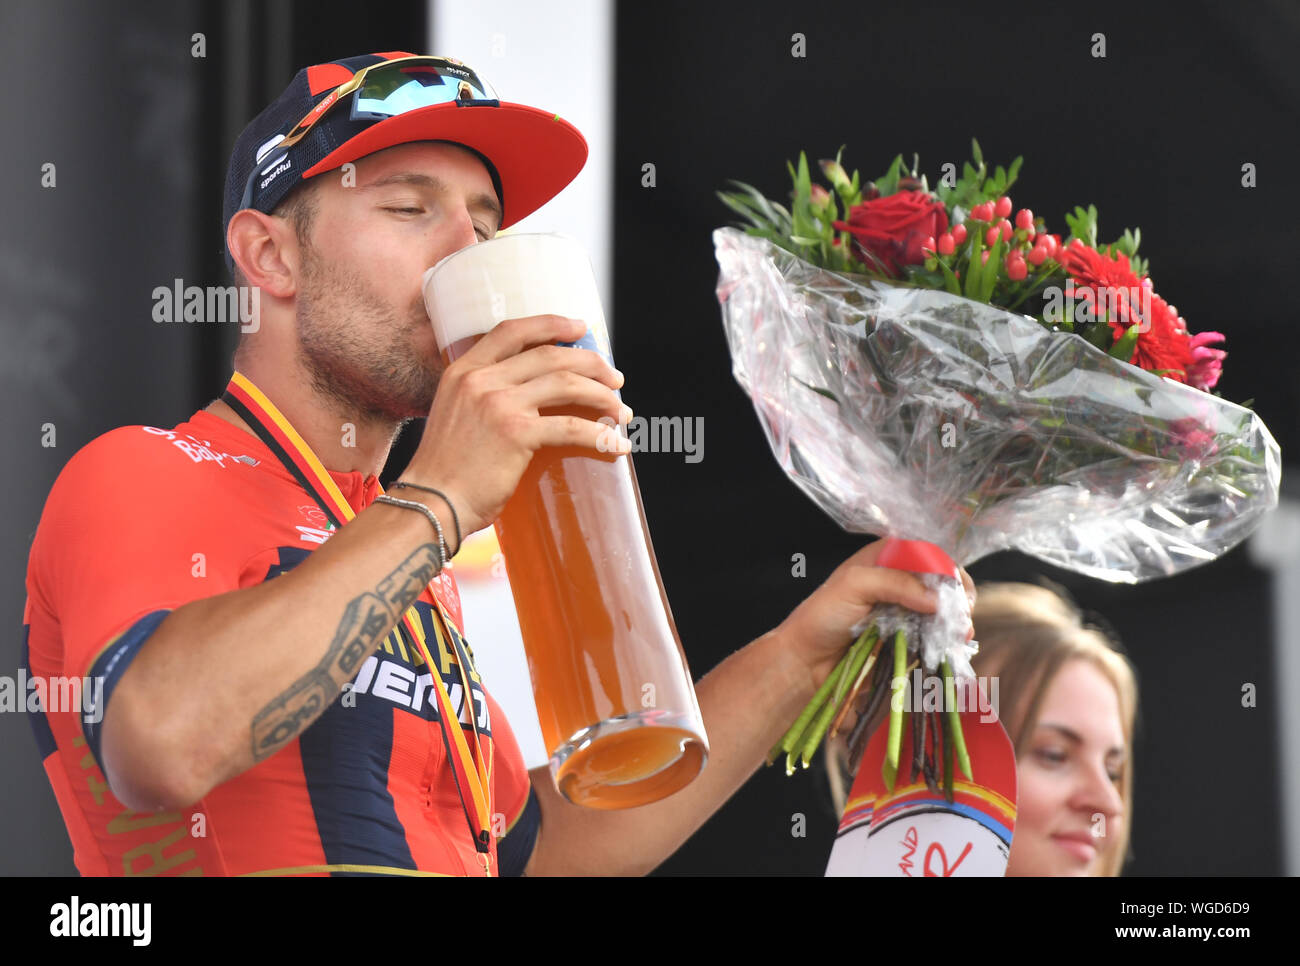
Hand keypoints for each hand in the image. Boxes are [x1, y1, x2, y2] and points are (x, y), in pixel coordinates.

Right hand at [405, 315, 629, 534]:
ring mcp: (499, 405)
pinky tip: (617, 445)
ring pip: (567, 384)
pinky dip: (601, 435)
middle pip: (550, 355)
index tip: (579, 328)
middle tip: (615, 378)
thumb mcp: (453, 416)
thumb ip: (481, 399)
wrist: (431, 503)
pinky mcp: (516, 434)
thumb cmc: (445, 471)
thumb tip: (526, 400)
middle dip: (592, 363)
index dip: (550, 323)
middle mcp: (480, 380)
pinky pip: (572, 426)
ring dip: (603, 396)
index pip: (512, 331)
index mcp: (462, 371)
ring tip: (623, 411)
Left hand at [774, 540, 976, 694]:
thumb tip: (935, 600)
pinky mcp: (908, 640)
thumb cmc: (821, 616)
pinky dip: (948, 641)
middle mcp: (899, 582)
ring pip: (944, 612)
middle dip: (958, 598)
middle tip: (963, 616)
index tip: (956, 590)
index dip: (947, 569)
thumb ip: (895, 583)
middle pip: (943, 583)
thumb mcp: (854, 585)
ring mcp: (905, 613)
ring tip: (961, 636)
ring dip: (957, 622)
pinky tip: (954, 647)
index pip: (928, 554)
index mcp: (886, 558)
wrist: (806, 661)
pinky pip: (936, 637)